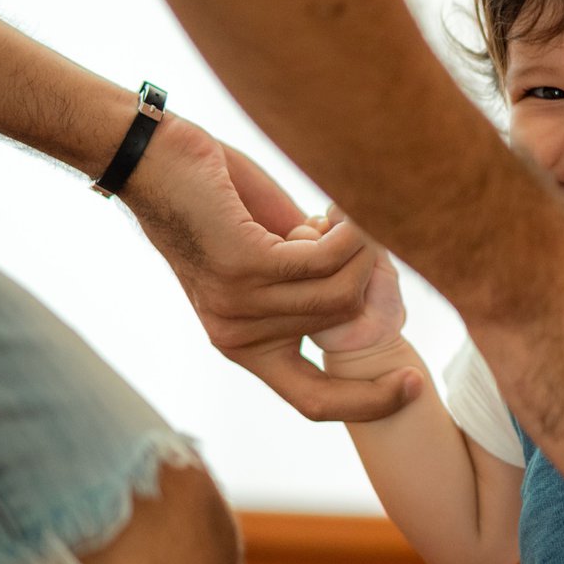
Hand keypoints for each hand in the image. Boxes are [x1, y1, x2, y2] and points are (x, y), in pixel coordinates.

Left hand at [120, 115, 415, 420]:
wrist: (150, 160)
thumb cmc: (212, 199)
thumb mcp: (269, 253)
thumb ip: (311, 280)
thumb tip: (372, 289)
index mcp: (243, 345)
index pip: (312, 402)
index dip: (369, 403)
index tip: (413, 383)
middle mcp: (238, 336)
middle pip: (347, 321)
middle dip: (369, 273)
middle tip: (358, 232)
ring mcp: (238, 305)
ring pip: (342, 289)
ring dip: (359, 246)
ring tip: (342, 215)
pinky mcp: (242, 267)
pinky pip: (325, 259)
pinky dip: (346, 231)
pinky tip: (337, 210)